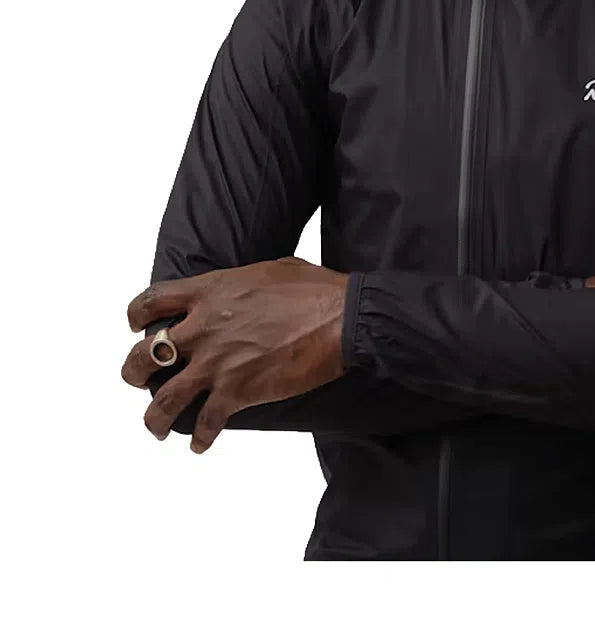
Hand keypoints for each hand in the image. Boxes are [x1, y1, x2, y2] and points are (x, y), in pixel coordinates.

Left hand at [120, 256, 349, 452]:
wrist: (341, 319)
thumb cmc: (315, 291)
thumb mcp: (270, 270)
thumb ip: (242, 283)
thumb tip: (243, 289)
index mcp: (210, 292)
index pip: (152, 301)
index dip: (137, 316)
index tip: (138, 326)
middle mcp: (204, 327)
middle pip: (144, 355)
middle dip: (134, 372)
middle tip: (140, 380)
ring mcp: (217, 362)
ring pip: (163, 400)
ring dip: (154, 418)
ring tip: (157, 427)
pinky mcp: (237, 392)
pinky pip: (205, 422)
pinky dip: (201, 437)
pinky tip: (202, 443)